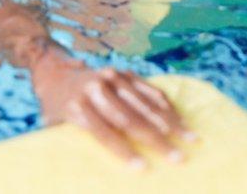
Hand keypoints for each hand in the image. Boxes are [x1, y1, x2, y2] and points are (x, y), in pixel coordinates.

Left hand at [30, 51, 193, 166]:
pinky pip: (150, 90)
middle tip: (179, 158)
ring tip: (191, 139)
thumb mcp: (56, 128)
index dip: (125, 151)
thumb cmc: (58, 111)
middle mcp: (96, 89)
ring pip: (146, 103)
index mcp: (77, 106)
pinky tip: (181, 122)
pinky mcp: (125, 72)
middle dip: (158, 141)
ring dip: (171, 123)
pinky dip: (167, 107)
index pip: (105, 133)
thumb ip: (76, 142)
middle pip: (132, 119)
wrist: (56, 73)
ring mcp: (113, 77)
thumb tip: (91, 173)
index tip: (144, 168)